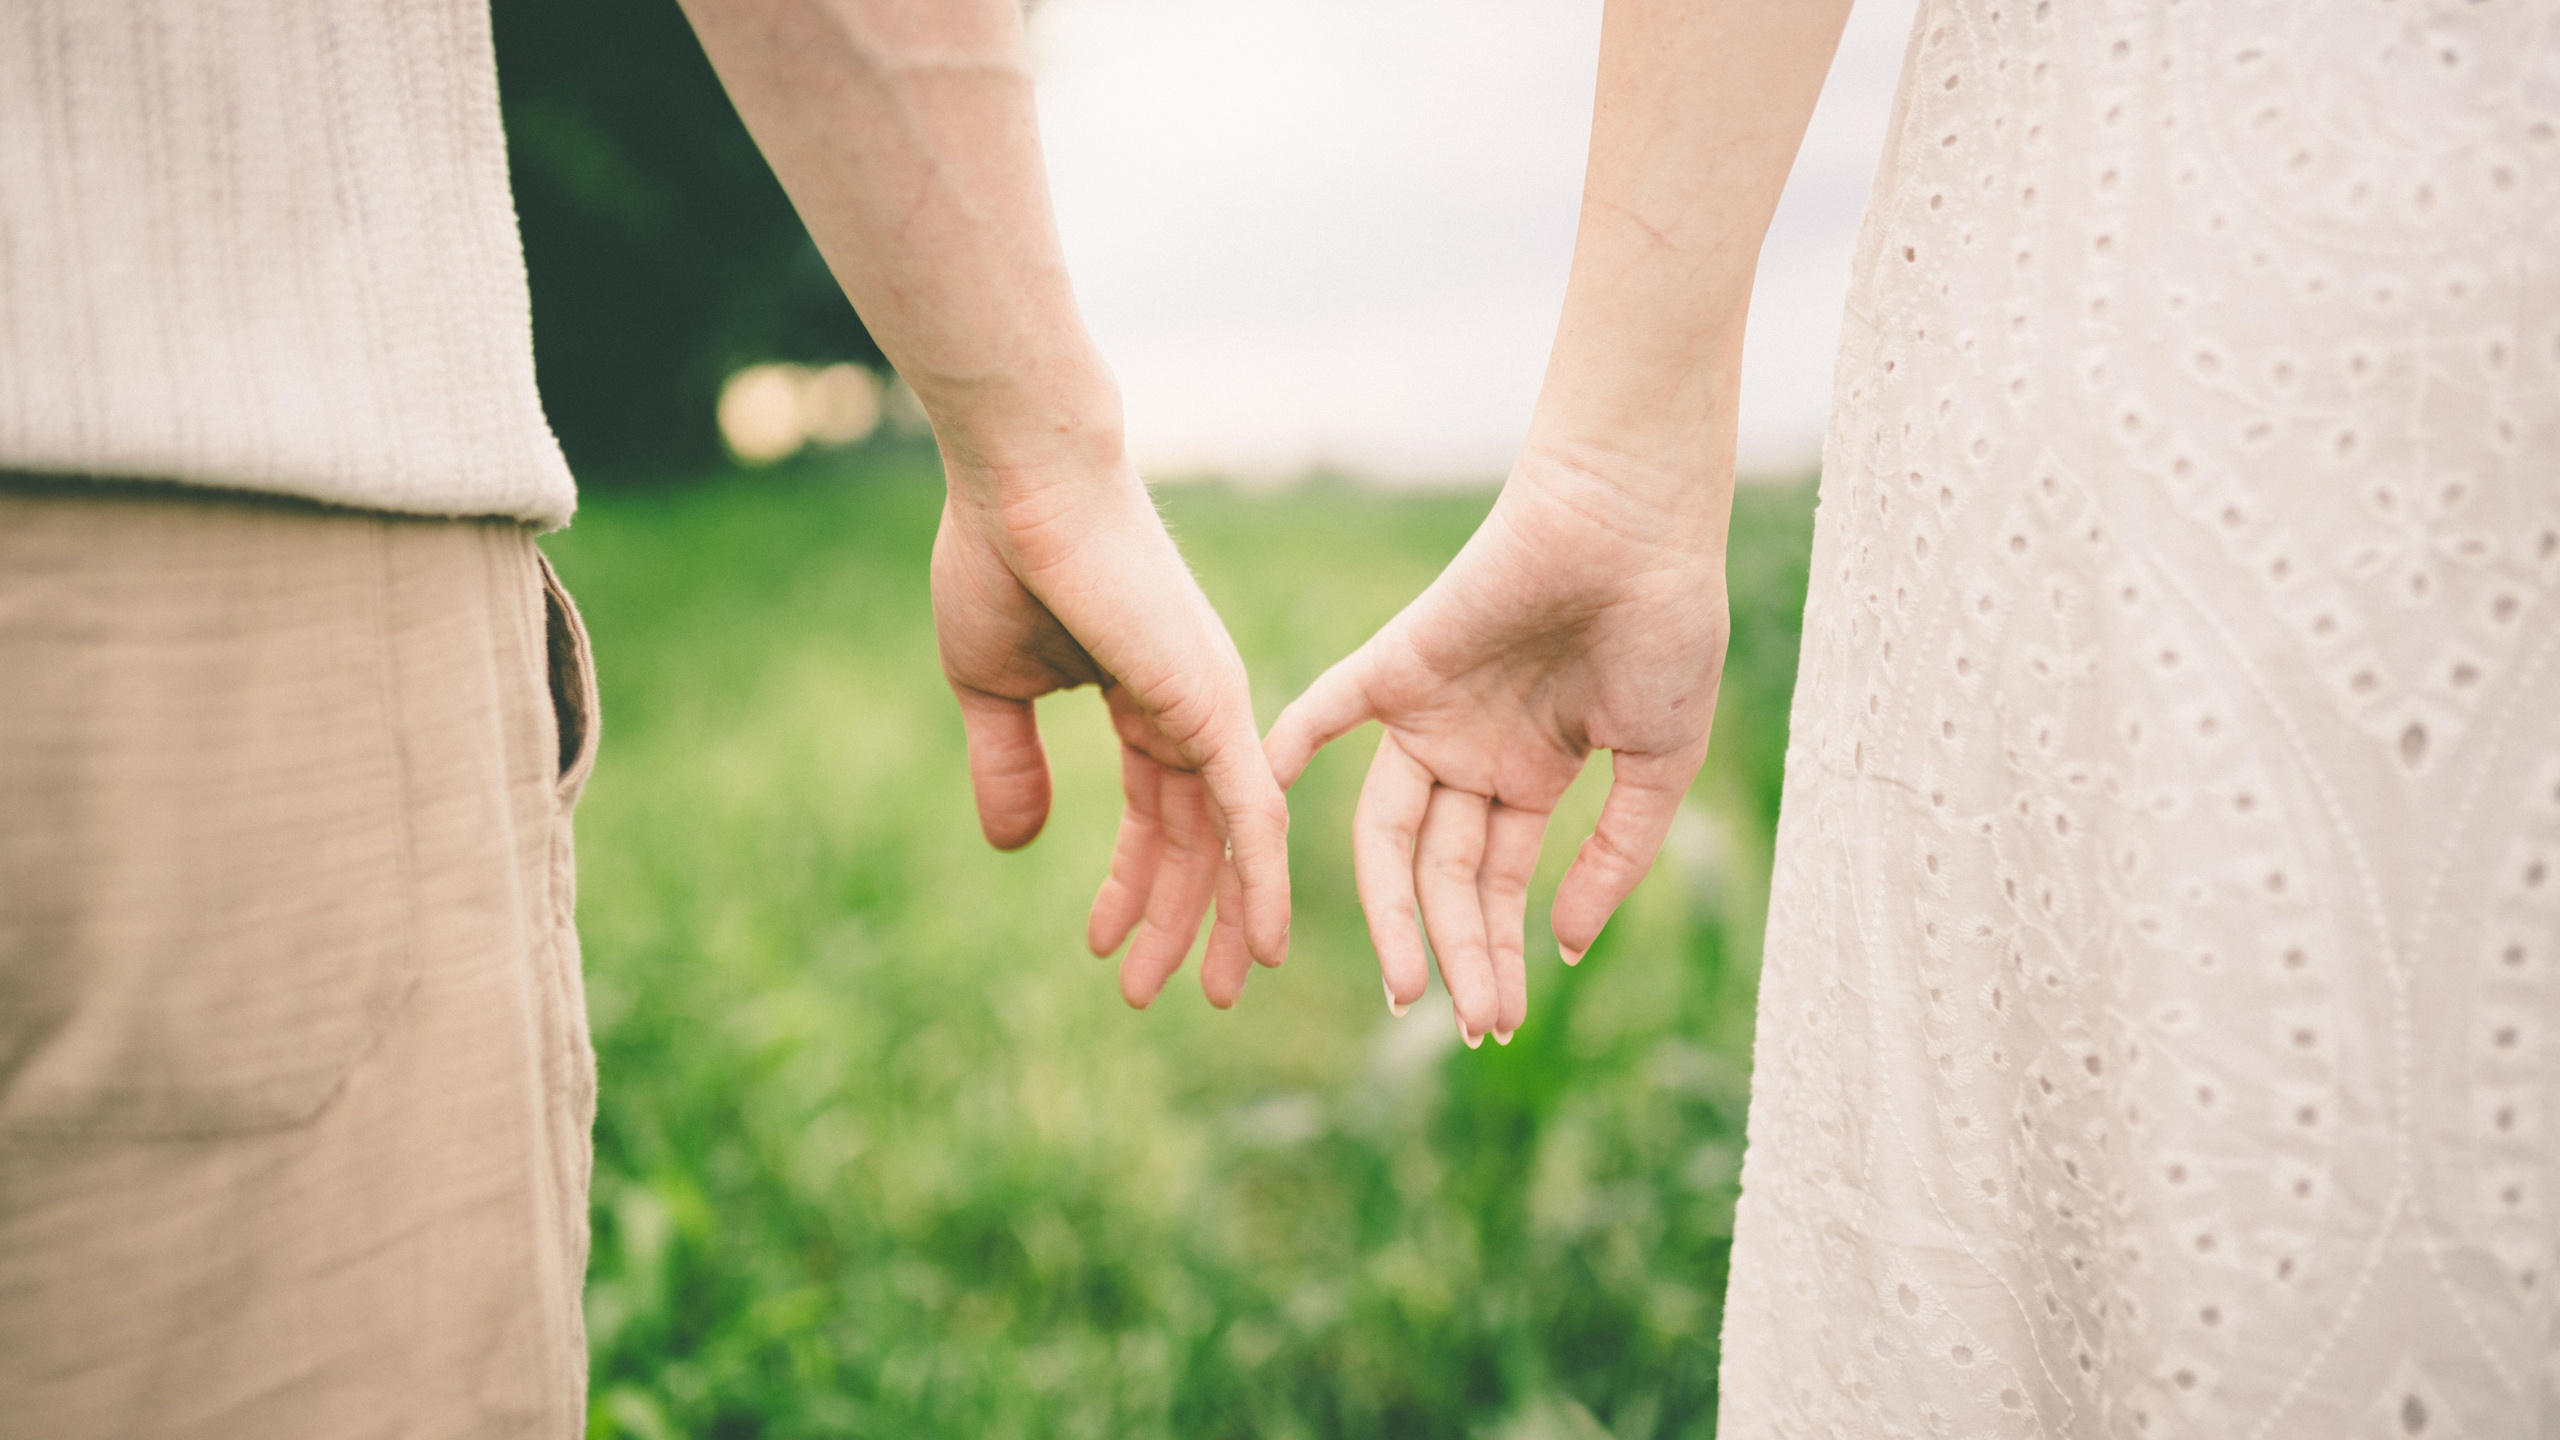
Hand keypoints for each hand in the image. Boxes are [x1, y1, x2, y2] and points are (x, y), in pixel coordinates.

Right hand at [934, 448, 1289, 1007]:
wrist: (1021, 484)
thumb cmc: (1001, 559)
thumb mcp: (992, 688)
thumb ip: (1009, 766)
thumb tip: (1013, 847)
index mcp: (1149, 697)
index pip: (1155, 811)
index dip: (1131, 882)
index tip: (1103, 945)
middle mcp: (1197, 705)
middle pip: (1201, 837)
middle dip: (1177, 919)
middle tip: (1157, 996)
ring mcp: (1213, 704)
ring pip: (1232, 838)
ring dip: (1214, 920)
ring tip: (1199, 994)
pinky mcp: (1215, 704)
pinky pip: (1252, 811)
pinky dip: (1260, 881)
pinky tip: (1260, 943)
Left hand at [1265, 441, 1727, 1044]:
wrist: (1639, 525)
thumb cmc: (1667, 629)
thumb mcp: (1658, 762)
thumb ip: (1615, 854)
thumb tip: (1565, 946)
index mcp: (1528, 775)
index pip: (1492, 883)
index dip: (1495, 951)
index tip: (1501, 1020)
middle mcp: (1468, 752)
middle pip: (1440, 873)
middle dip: (1455, 950)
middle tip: (1467, 1023)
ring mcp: (1429, 711)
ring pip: (1390, 831)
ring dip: (1395, 910)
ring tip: (1409, 986)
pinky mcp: (1398, 662)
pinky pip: (1327, 711)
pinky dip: (1292, 752)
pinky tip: (1266, 812)